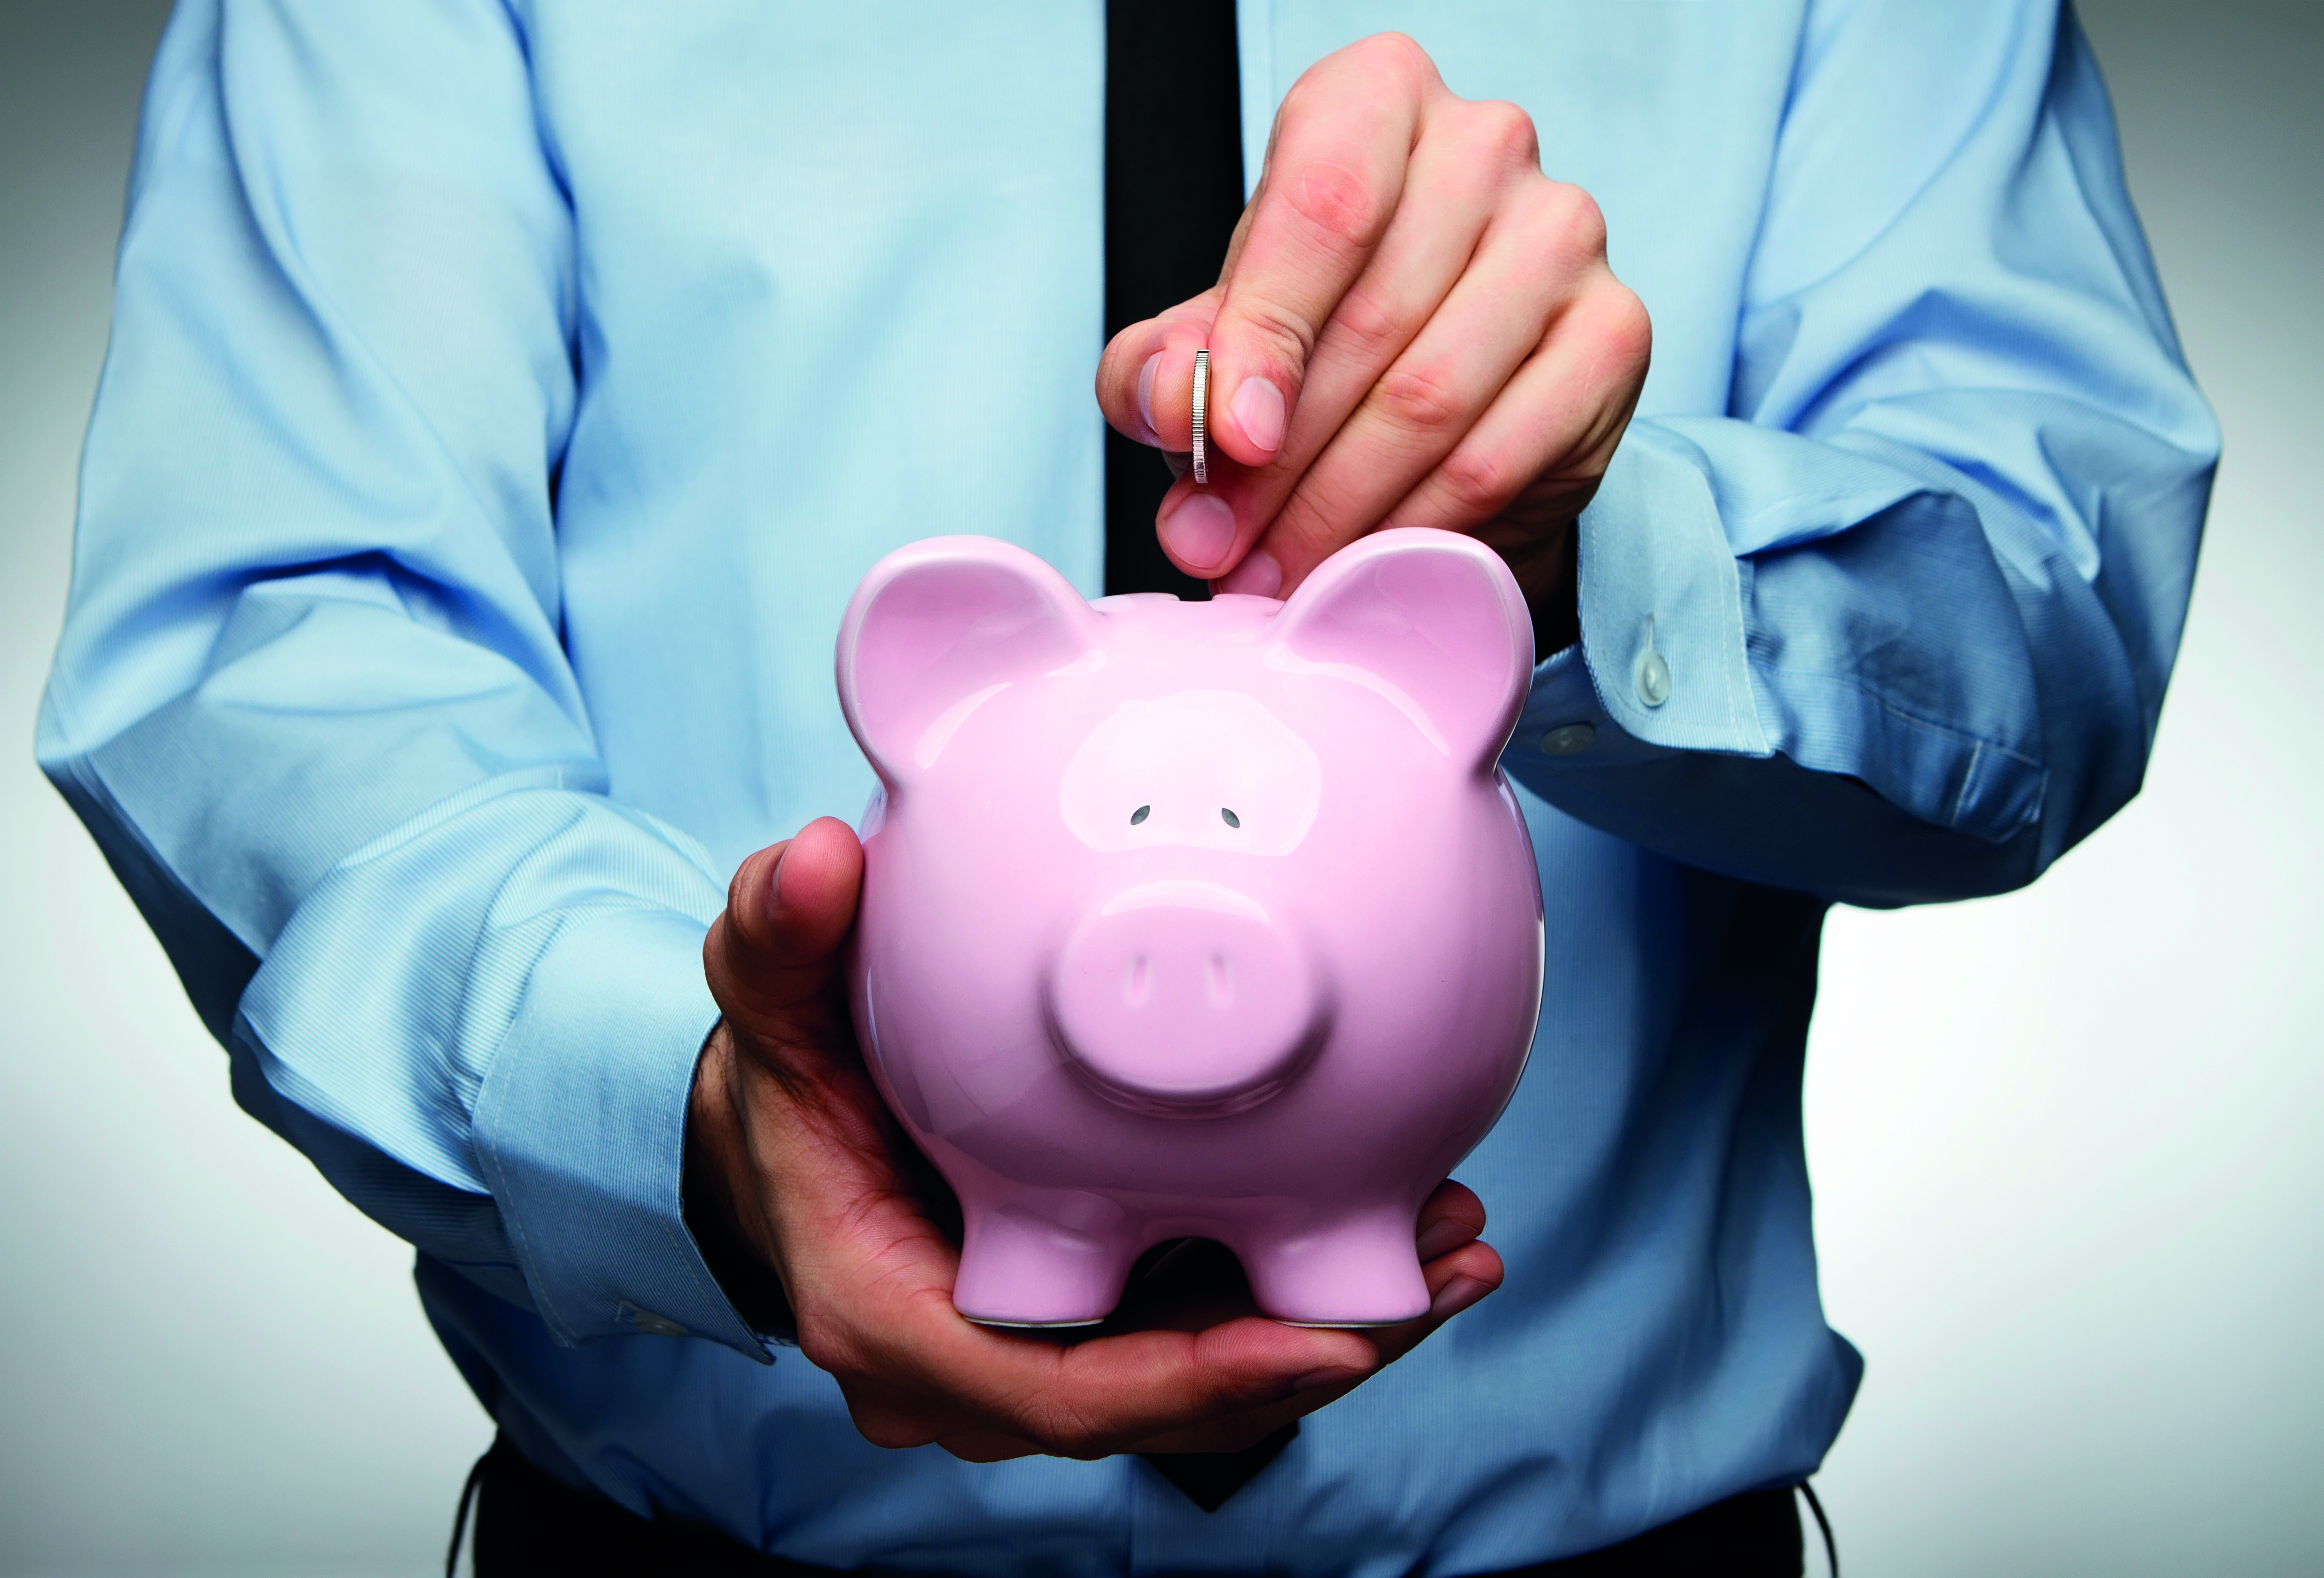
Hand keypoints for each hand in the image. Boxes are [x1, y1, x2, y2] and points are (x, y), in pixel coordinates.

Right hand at [691, 817, 1504, 1460]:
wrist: (789, 1132)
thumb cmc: (788, 1081)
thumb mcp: (769, 1004)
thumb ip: (781, 940)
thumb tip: (816, 863)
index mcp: (896, 1324)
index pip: (1064, 1395)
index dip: (1199, 1383)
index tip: (1327, 1336)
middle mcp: (979, 1373)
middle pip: (1171, 1406)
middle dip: (1317, 1351)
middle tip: (1447, 1263)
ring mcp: (1042, 1359)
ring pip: (1208, 1380)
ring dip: (1340, 1324)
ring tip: (1458, 1240)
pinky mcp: (1094, 1320)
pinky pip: (1208, 1330)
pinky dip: (1301, 1288)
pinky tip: (1404, 1216)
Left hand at [1096, 32, 1649, 649]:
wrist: (1447, 389)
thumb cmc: (1320, 335)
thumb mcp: (1216, 341)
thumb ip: (1163, 368)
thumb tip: (1167, 411)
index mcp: (1374, 102)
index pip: (1321, 206)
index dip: (1263, 336)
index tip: (1228, 442)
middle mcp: (1483, 145)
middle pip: (1373, 321)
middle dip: (1280, 465)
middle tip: (1224, 550)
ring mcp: (1564, 235)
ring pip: (1433, 399)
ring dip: (1340, 509)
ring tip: (1277, 573)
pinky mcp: (1612, 333)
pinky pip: (1498, 457)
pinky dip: (1417, 527)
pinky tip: (1366, 563)